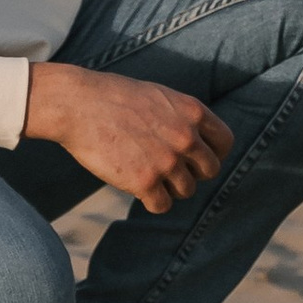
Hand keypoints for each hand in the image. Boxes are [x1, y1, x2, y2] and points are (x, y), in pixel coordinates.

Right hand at [23, 62, 232, 214]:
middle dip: (193, 173)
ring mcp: (167, 161)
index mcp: (192, 112)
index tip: (196, 159)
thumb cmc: (113, 98)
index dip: (213, 154)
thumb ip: (181, 117)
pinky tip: (138, 189)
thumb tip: (196, 143)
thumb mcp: (159, 97)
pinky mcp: (145, 182)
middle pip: (210, 171)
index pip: (225, 143)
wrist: (78, 105)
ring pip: (187, 190)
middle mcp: (186, 137)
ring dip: (170, 188)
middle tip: (170, 171)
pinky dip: (152, 201)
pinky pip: (162, 205)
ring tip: (149, 175)